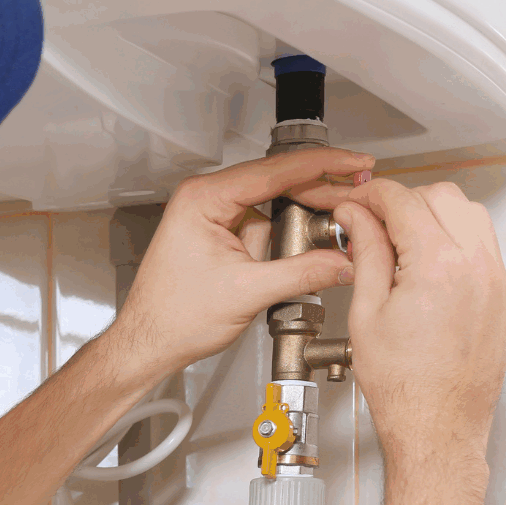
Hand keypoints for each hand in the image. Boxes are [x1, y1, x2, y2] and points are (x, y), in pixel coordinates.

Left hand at [105, 148, 374, 378]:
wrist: (149, 341)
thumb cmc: (174, 317)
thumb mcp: (248, 293)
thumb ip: (302, 273)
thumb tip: (343, 260)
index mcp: (204, 198)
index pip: (274, 171)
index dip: (322, 165)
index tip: (353, 163)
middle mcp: (206, 198)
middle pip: (277, 184)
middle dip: (316, 198)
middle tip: (356, 200)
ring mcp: (212, 215)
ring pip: (273, 208)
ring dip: (298, 226)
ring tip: (321, 245)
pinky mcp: (219, 233)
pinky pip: (262, 227)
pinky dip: (282, 241)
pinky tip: (294, 258)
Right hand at [333, 178, 505, 464]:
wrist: (438, 428)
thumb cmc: (403, 386)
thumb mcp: (367, 312)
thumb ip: (365, 253)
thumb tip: (356, 218)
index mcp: (438, 266)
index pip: (403, 201)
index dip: (370, 195)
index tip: (353, 204)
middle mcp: (476, 266)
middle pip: (441, 196)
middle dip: (403, 200)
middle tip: (371, 222)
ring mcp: (495, 281)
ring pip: (469, 212)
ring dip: (433, 213)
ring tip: (399, 241)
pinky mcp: (502, 296)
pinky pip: (482, 243)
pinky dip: (454, 236)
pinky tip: (425, 260)